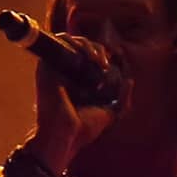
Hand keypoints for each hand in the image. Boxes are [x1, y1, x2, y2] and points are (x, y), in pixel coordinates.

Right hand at [28, 33, 119, 166]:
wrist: (65, 136)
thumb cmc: (84, 128)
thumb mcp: (111, 113)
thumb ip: (122, 99)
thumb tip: (130, 81)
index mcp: (79, 81)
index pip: (91, 56)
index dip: (103, 54)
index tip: (113, 61)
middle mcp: (66, 73)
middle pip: (82, 46)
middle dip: (98, 48)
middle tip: (104, 62)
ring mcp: (56, 68)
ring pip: (71, 40)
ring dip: (87, 44)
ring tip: (98, 58)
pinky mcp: (47, 65)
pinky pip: (58, 41)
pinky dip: (73, 41)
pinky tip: (87, 55)